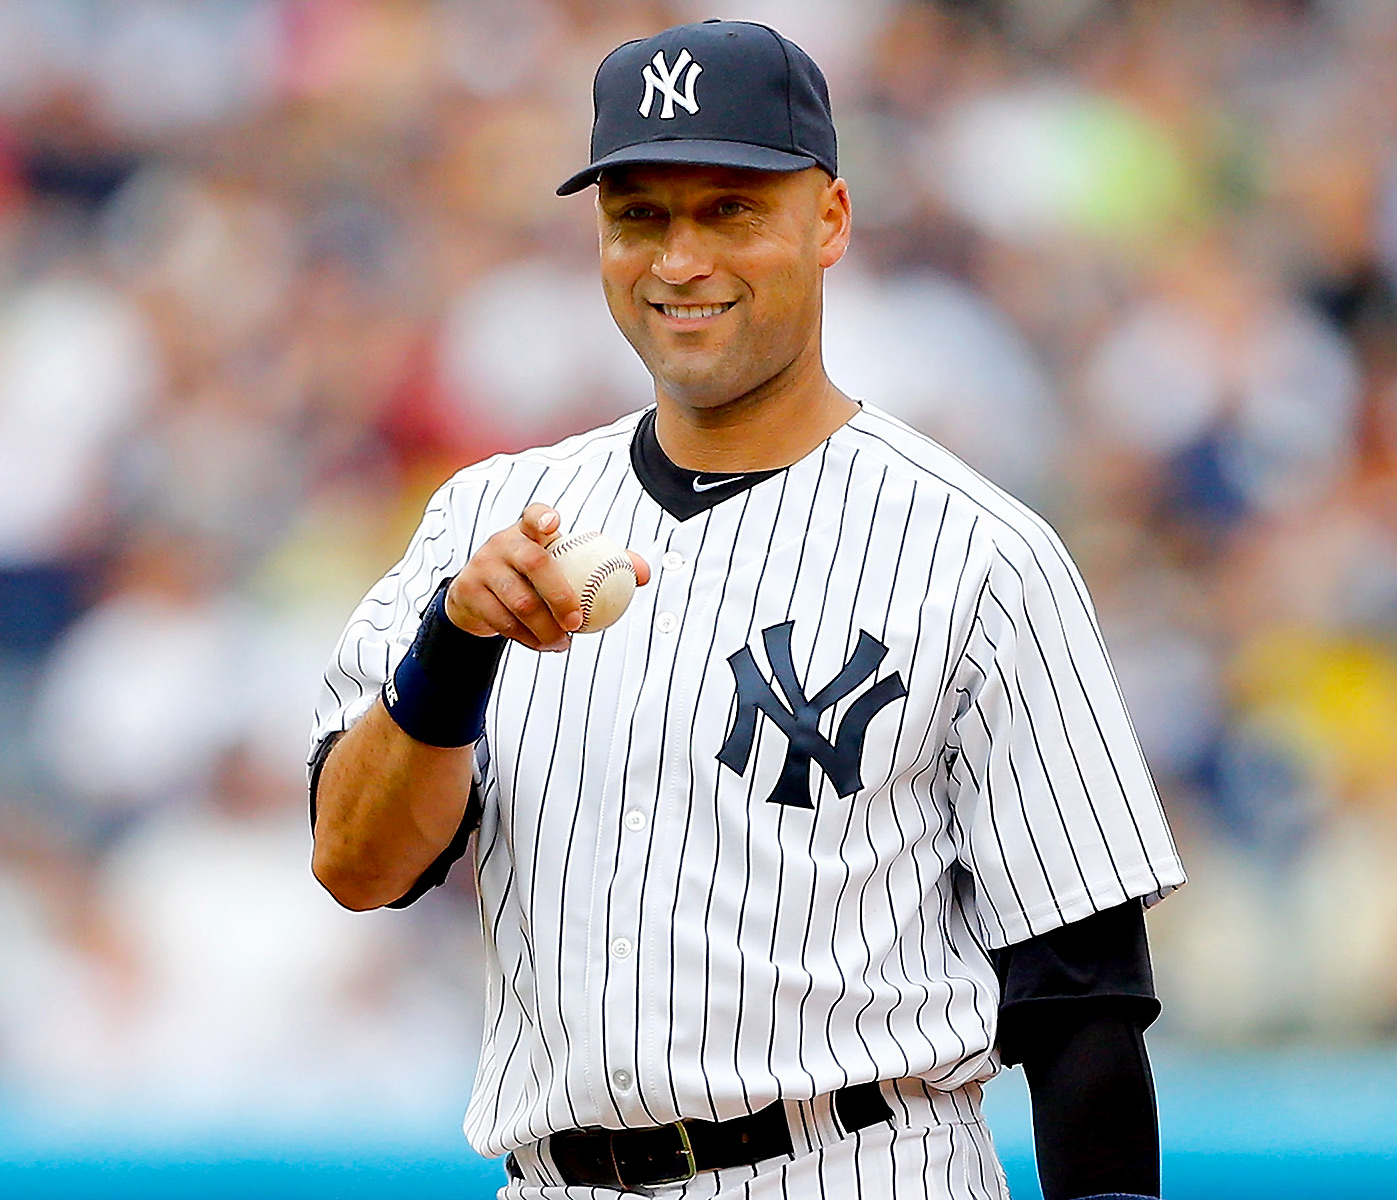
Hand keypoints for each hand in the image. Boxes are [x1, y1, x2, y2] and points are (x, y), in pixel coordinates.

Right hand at [443, 505, 649, 651]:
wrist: (479, 600)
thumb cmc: (534, 580)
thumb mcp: (563, 569)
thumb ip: (603, 566)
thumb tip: (643, 573)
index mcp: (527, 531)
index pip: (533, 515)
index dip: (542, 517)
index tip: (555, 525)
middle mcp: (501, 543)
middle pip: (532, 562)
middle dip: (558, 593)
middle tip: (578, 621)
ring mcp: (481, 567)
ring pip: (517, 601)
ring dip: (545, 628)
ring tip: (564, 643)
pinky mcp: (466, 592)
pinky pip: (502, 622)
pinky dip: (527, 639)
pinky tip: (545, 647)